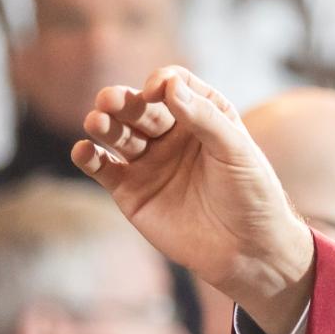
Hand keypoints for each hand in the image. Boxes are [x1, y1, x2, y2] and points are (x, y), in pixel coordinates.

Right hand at [71, 66, 314, 333]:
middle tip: (109, 100)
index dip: (162, 83)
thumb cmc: (252, 195)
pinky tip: (83, 151)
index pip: (174, 86)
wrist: (247, 250)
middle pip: (140, 108)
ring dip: (104, 125)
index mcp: (203, 116)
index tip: (158, 91)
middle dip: (124, 102)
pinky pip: (103, 168)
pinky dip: (89, 158)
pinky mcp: (131, 191)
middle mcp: (172, 135)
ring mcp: (149, 162)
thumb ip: (204, 118)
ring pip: (118, 134)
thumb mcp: (236, 150)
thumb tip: (169, 85)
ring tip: (97, 121)